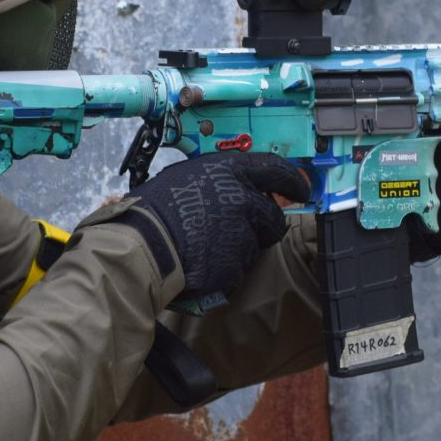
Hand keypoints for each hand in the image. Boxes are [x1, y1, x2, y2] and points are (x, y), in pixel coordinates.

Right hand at [128, 152, 309, 300]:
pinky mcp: (235, 266)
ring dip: (237, 249)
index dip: (293, 182)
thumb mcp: (188, 177)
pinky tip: (199, 262)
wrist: (139, 246)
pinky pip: (237, 269)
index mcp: (230, 171)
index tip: (301, 191)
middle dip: (263, 226)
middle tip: (239, 232)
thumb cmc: (154, 209)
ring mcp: (241, 234)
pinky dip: (223, 269)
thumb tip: (238, 187)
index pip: (277, 170)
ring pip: (253, 246)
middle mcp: (242, 199)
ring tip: (203, 246)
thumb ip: (220, 181)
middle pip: (273, 217)